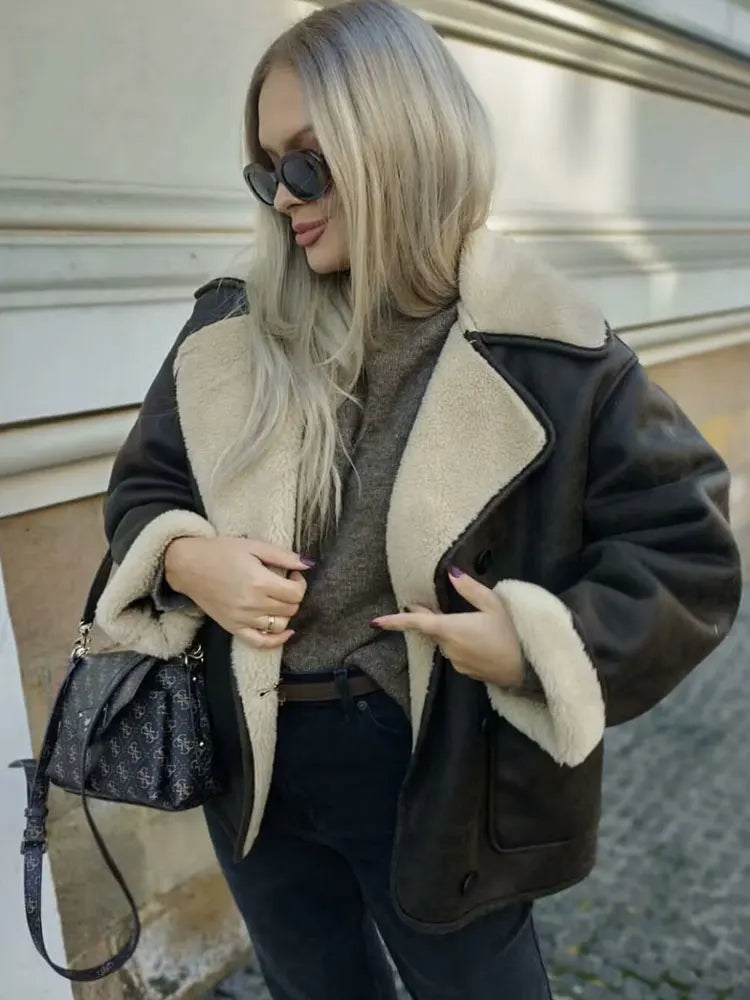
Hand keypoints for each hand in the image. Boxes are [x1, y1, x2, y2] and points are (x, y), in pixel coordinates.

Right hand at [164, 537, 311, 648]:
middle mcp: (252, 604)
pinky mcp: (233, 627)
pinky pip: (260, 643)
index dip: (300, 583)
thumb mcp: (254, 546)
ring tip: (277, 599)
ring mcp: (242, 619)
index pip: (296, 594)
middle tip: (284, 583)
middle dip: (293, 596)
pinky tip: (285, 632)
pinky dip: (276, 641)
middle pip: (290, 609)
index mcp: (259, 582)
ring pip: (280, 625)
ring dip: (285, 613)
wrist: (188, 566)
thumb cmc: (220, 552)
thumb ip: (283, 556)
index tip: (292, 575)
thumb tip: (308, 564)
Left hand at [371, 567, 523, 685]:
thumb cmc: (514, 633)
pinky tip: (476, 638)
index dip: (394, 622)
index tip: (375, 622)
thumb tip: (451, 573)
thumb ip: (470, 589)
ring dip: (447, 631)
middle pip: (431, 631)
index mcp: (451, 628)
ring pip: (444, 643)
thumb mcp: (495, 605)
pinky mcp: (467, 672)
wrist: (530, 668)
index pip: (416, 623)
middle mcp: (449, 648)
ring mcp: (457, 662)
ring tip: (463, 620)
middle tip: (419, 605)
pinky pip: (456, 654)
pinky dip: (459, 644)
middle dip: (426, 619)